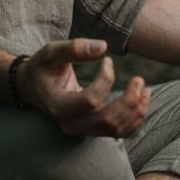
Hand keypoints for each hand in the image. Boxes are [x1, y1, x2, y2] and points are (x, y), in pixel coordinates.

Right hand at [17, 39, 150, 137]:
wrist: (34, 87)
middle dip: (129, 101)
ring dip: (136, 111)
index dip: (105, 80)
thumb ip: (74, 48)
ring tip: (146, 90)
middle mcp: (70, 124)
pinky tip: (142, 102)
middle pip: (107, 120)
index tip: (107, 60)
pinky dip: (134, 120)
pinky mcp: (92, 129)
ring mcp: (82, 130)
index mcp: (58, 105)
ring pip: (116, 129)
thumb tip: (103, 47)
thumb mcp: (51, 52)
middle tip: (139, 79)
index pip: (90, 101)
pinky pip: (118, 132)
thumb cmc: (42, 66)